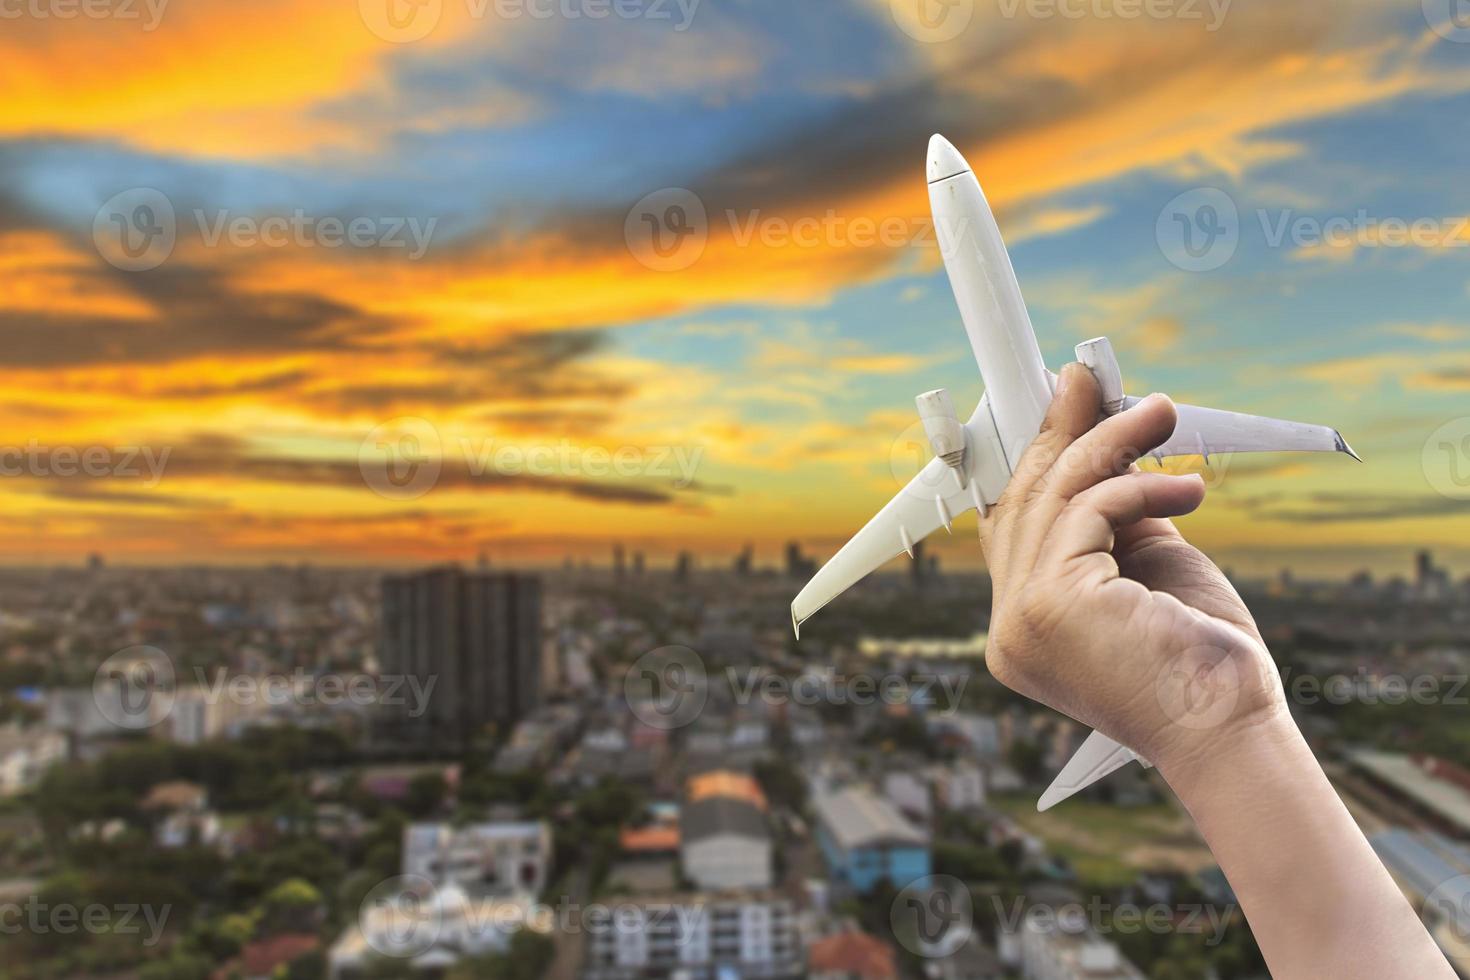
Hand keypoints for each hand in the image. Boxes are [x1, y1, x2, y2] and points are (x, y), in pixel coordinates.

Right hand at [979, 362, 1288, 775]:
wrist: (1232, 731)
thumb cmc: (1204, 665)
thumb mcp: (1151, 570)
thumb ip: (1118, 516)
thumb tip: (1110, 440)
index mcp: (1024, 630)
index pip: (1012, 527)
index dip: (1034, 462)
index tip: (1064, 413)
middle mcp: (1009, 629)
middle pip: (1022, 503)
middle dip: (1060, 433)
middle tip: (1089, 382)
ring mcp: (1020, 619)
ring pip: (1055, 497)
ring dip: (1111, 444)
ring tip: (1159, 413)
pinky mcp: (1049, 602)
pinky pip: (1089, 511)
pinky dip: (1137, 486)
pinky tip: (1185, 490)